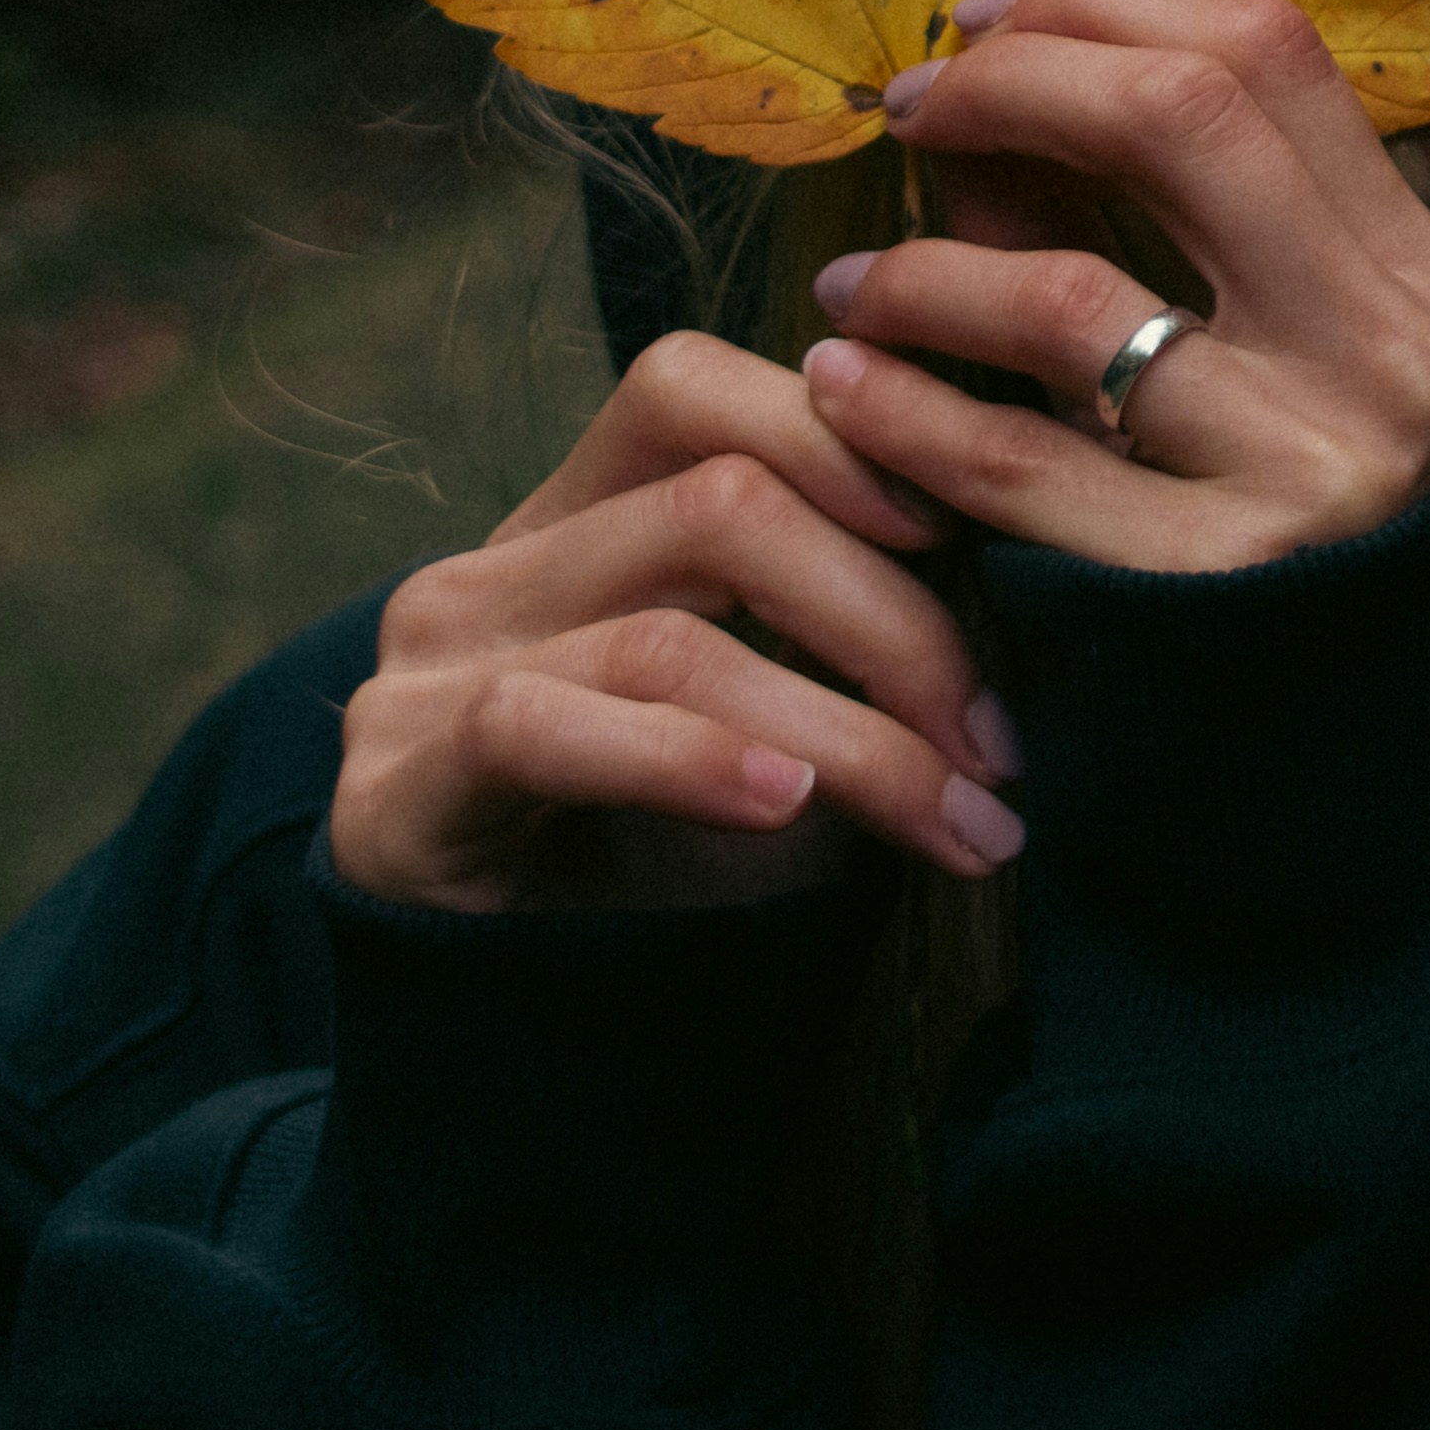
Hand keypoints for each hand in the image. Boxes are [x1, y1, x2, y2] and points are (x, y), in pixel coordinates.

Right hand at [329, 328, 1027, 914]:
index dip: (839, 434)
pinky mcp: (396, 791)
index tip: (979, 536)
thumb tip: (1033, 575)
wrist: (501, 1041)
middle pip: (719, 503)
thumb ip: (844, 626)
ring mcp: (429, 673)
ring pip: (670, 632)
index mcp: (571, 519)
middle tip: (999, 744)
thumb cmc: (663, 862)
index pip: (691, 388)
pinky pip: (547, 727)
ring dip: (845, 731)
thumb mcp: (770, 719)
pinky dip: (688, 761)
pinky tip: (784, 809)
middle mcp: (489, 567)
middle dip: (895, 620)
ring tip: (952, 816)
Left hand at [801, 0, 1429, 578]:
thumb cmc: (1269, 527)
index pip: (1266, 54)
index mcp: (1421, 277)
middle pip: (1183, 116)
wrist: (1324, 780)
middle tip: (908, 110)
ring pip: (1072, 295)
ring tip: (853, 287)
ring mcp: (1312, 474)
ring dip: (923, 269)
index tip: (981, 27)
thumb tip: (975, 88)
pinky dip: (903, 408)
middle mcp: (1394, 358)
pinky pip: (1015, 464)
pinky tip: (842, 388)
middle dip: (1012, 87)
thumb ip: (1138, 219)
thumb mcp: (1258, 356)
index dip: (1104, 6)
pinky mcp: (1207, 591)